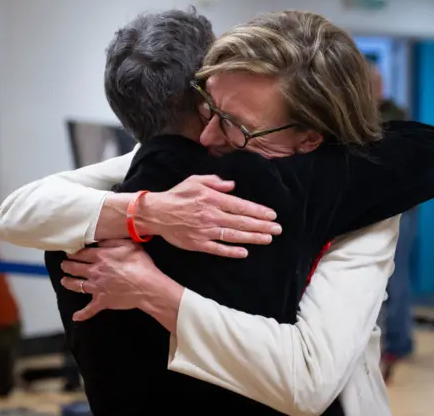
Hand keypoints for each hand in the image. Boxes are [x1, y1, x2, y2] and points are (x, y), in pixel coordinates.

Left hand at [60, 240, 182, 326]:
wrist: (146, 287)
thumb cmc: (140, 264)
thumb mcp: (129, 244)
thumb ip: (112, 240)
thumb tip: (99, 239)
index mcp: (100, 257)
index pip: (81, 253)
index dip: (74, 253)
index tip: (70, 252)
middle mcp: (94, 272)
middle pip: (75, 268)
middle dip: (67, 266)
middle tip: (63, 265)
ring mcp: (96, 288)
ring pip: (76, 285)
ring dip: (68, 283)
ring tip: (63, 281)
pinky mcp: (102, 301)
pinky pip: (89, 309)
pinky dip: (82, 314)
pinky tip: (75, 317)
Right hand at [139, 175, 281, 257]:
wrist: (156, 213)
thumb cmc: (177, 195)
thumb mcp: (195, 181)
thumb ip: (215, 182)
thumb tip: (232, 186)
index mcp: (211, 199)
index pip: (240, 206)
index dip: (258, 211)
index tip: (272, 215)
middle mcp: (211, 215)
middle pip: (241, 222)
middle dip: (262, 226)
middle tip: (278, 229)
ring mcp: (204, 231)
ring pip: (233, 236)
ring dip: (252, 237)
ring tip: (268, 238)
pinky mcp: (197, 244)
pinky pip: (218, 249)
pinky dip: (231, 251)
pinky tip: (245, 252)